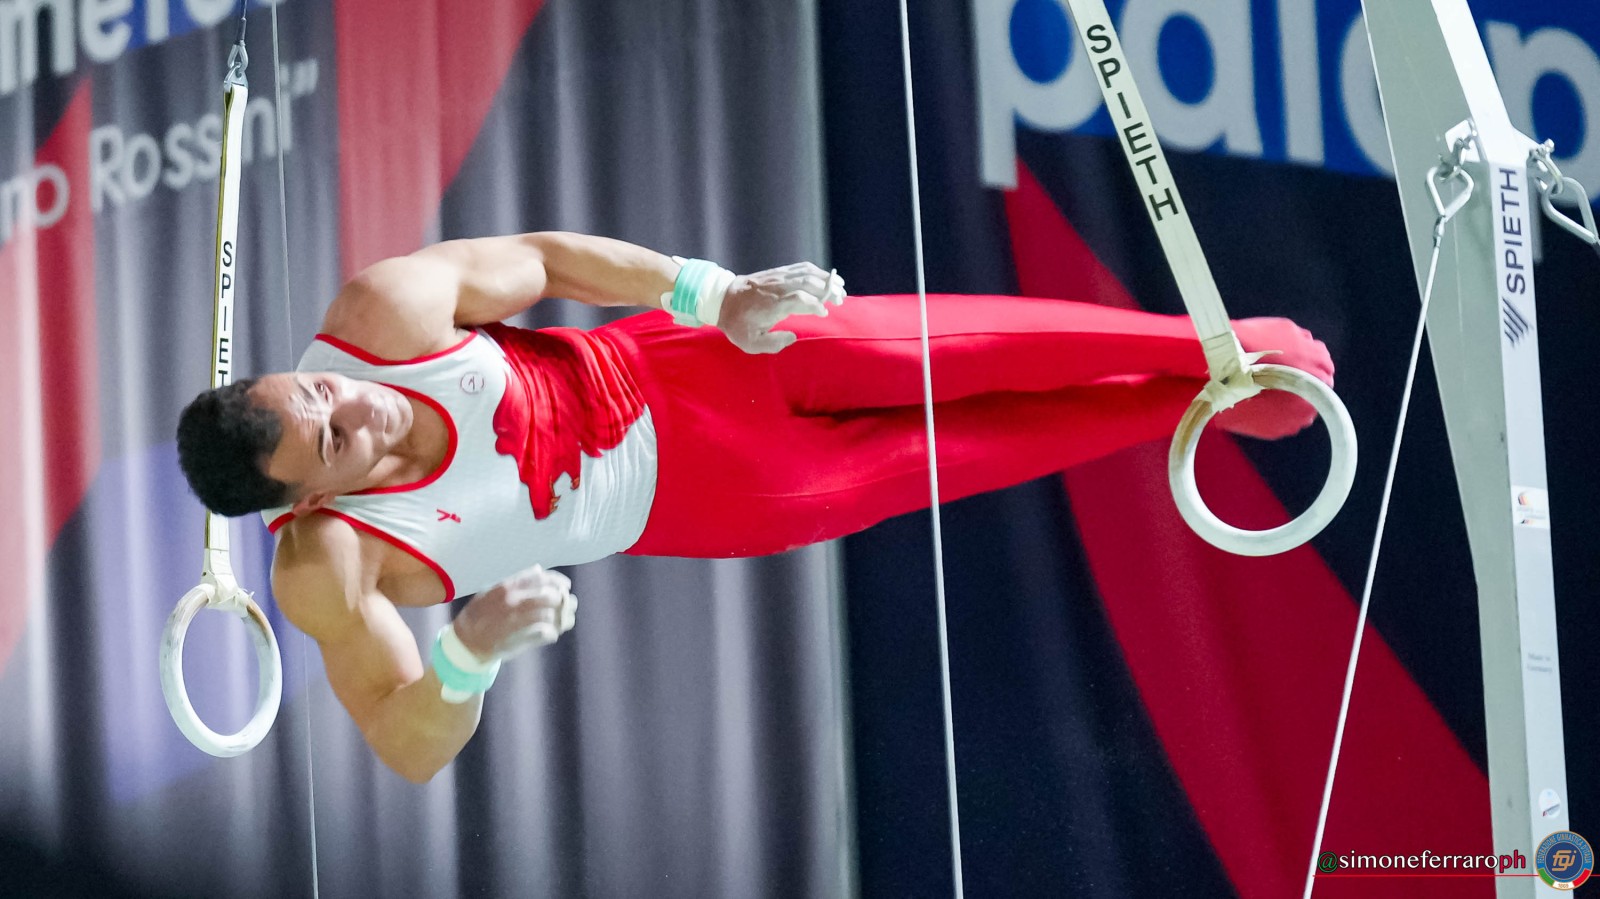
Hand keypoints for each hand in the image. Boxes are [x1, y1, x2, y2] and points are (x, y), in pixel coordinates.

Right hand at [452, 565, 576, 659]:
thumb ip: (516, 581)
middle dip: (561, 600)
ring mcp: (516, 622)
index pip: (540, 578)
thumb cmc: (480, 614)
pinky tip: (550, 633)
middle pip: (550, 596)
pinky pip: (546, 634)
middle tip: (564, 604)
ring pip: (550, 615)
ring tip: (561, 620)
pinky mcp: (520, 640)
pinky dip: (552, 633)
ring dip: (560, 618)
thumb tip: (539, 569)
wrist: (466, 642)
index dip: (557, 581)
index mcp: (506, 587)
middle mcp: (512, 602)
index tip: (565, 586)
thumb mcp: (492, 591)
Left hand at [717, 262, 845, 353]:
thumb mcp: (750, 343)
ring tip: (840, 287)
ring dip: (825, 279)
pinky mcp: (777, 272)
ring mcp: (778, 277)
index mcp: (772, 305)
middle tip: (840, 300)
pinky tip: (825, 277)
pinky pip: (800, 267)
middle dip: (828, 290)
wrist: (722, 300)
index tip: (824, 314)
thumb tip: (793, 337)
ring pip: (807, 272)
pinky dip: (816, 271)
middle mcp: (777, 287)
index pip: (801, 300)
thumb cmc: (738, 324)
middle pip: (809, 283)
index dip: (816, 305)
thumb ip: (773, 343)